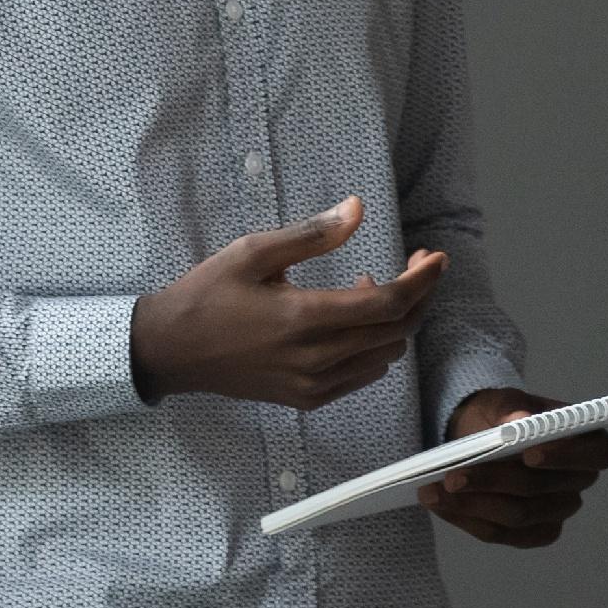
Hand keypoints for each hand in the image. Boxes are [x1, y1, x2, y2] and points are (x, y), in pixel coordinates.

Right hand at [130, 197, 441, 409]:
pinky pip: (363, 375)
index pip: (389, 304)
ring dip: (394, 321)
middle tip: (415, 264)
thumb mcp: (254, 252)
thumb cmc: (208, 294)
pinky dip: (374, 346)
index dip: (422, 280)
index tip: (436, 257)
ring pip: (385, 356)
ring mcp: (313, 385)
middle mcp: (315, 358)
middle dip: (418, 295)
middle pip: (397, 331)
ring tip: (369, 287)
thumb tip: (358, 208)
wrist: (171, 350)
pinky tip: (352, 320)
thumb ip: (312, 234)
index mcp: (303, 317)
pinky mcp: (307, 399)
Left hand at [420, 386, 607, 547]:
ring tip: (434, 490)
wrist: (482, 436)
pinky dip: (466, 520)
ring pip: (517, 516)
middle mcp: (579, 481)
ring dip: (472, 505)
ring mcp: (557, 511)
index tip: (528, 454)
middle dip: (494, 483)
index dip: (565, 457)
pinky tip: (440, 505)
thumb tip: (520, 424)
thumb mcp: (504, 401)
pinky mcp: (532, 533)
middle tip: (454, 475)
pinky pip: (500, 534)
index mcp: (589, 444)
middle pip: (542, 490)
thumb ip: (513, 409)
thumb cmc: (504, 416)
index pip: (595, 455)